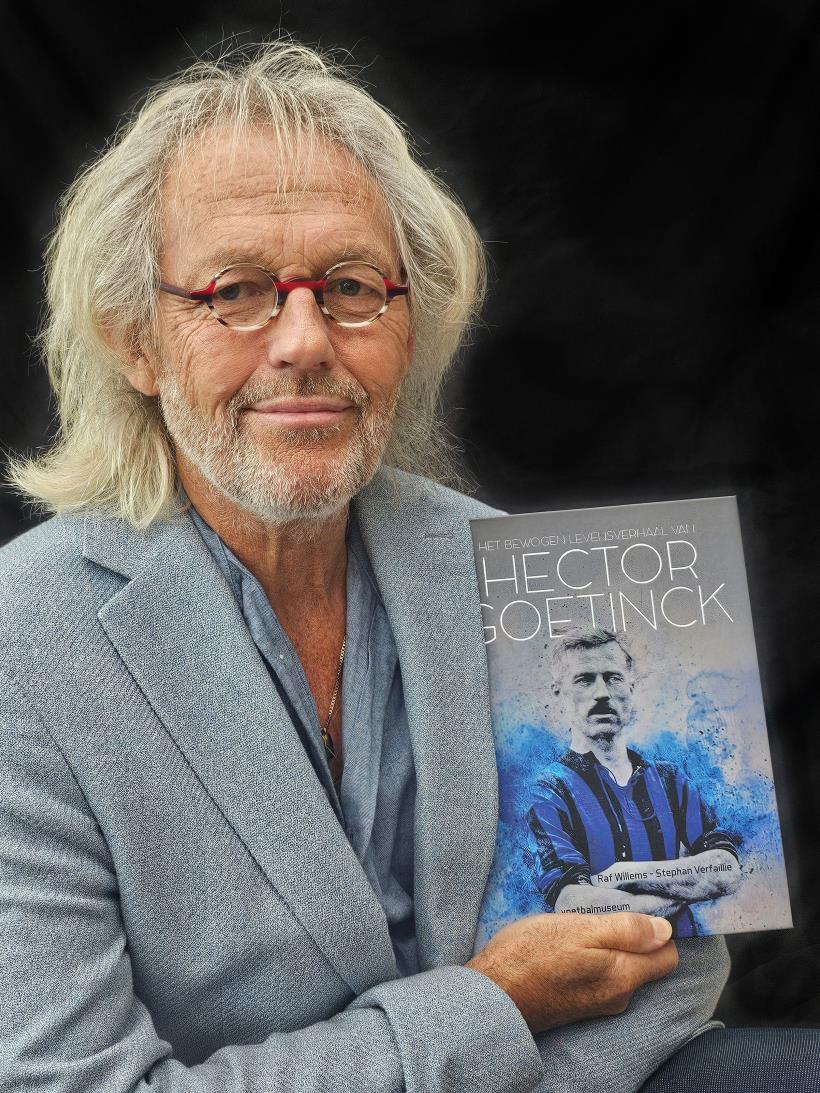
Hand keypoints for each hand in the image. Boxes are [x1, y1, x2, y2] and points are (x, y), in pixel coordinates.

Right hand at [466, 911, 677, 1032]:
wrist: (491, 993)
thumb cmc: (531, 954)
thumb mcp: (579, 930)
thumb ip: (625, 931)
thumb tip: (666, 931)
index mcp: (623, 977)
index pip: (667, 956)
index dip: (660, 929)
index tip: (641, 906)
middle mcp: (617, 998)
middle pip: (645, 963)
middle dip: (633, 936)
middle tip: (604, 909)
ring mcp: (597, 1005)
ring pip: (621, 968)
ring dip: (610, 947)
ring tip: (583, 924)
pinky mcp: (578, 1005)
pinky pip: (601, 977)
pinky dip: (594, 959)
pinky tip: (571, 945)